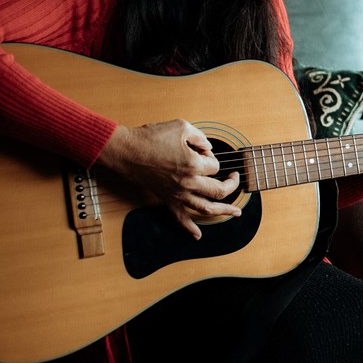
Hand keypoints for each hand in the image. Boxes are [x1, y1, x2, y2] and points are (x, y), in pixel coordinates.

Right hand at [97, 119, 240, 238]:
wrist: (127, 151)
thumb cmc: (152, 137)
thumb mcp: (181, 127)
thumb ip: (200, 137)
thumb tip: (209, 149)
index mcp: (193, 165)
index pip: (215, 165)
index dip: (212, 157)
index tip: (203, 151)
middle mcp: (188, 183)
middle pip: (219, 190)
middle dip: (231, 184)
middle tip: (234, 178)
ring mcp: (177, 194)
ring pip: (206, 208)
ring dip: (224, 211)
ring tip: (236, 212)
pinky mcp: (167, 199)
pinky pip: (179, 218)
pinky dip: (190, 228)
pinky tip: (198, 235)